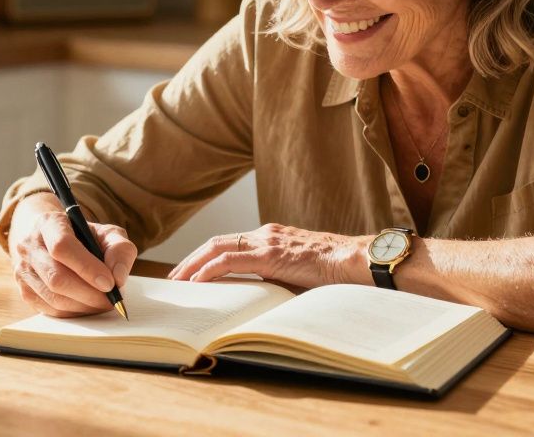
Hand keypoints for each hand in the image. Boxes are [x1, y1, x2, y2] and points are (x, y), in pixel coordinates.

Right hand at [9, 206, 137, 317]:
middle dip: (89, 293)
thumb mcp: (107, 234)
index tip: (110, 283)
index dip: (87, 267)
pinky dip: (73, 312)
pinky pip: (50, 310)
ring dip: (83, 306)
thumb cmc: (86, 238)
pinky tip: (87, 305)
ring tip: (103, 303)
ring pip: (53, 297)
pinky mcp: (24, 290)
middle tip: (111, 300)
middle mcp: (30, 245)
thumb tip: (118, 277)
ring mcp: (23, 269)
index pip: (62, 246)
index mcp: (49, 223)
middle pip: (57, 277)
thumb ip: (119, 249)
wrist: (58, 242)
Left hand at [167, 223, 365, 289]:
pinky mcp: (272, 254)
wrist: (358, 261)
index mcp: (271, 238)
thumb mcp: (299, 274)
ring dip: (193, 264)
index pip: (229, 244)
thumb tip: (256, 298)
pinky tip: (197, 281)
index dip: (205, 257)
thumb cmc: (335, 272)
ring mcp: (268, 242)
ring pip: (217, 248)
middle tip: (175, 279)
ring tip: (178, 281)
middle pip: (216, 243)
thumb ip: (276, 279)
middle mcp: (265, 234)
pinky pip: (231, 260)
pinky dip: (209, 270)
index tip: (189, 273)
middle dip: (191, 260)